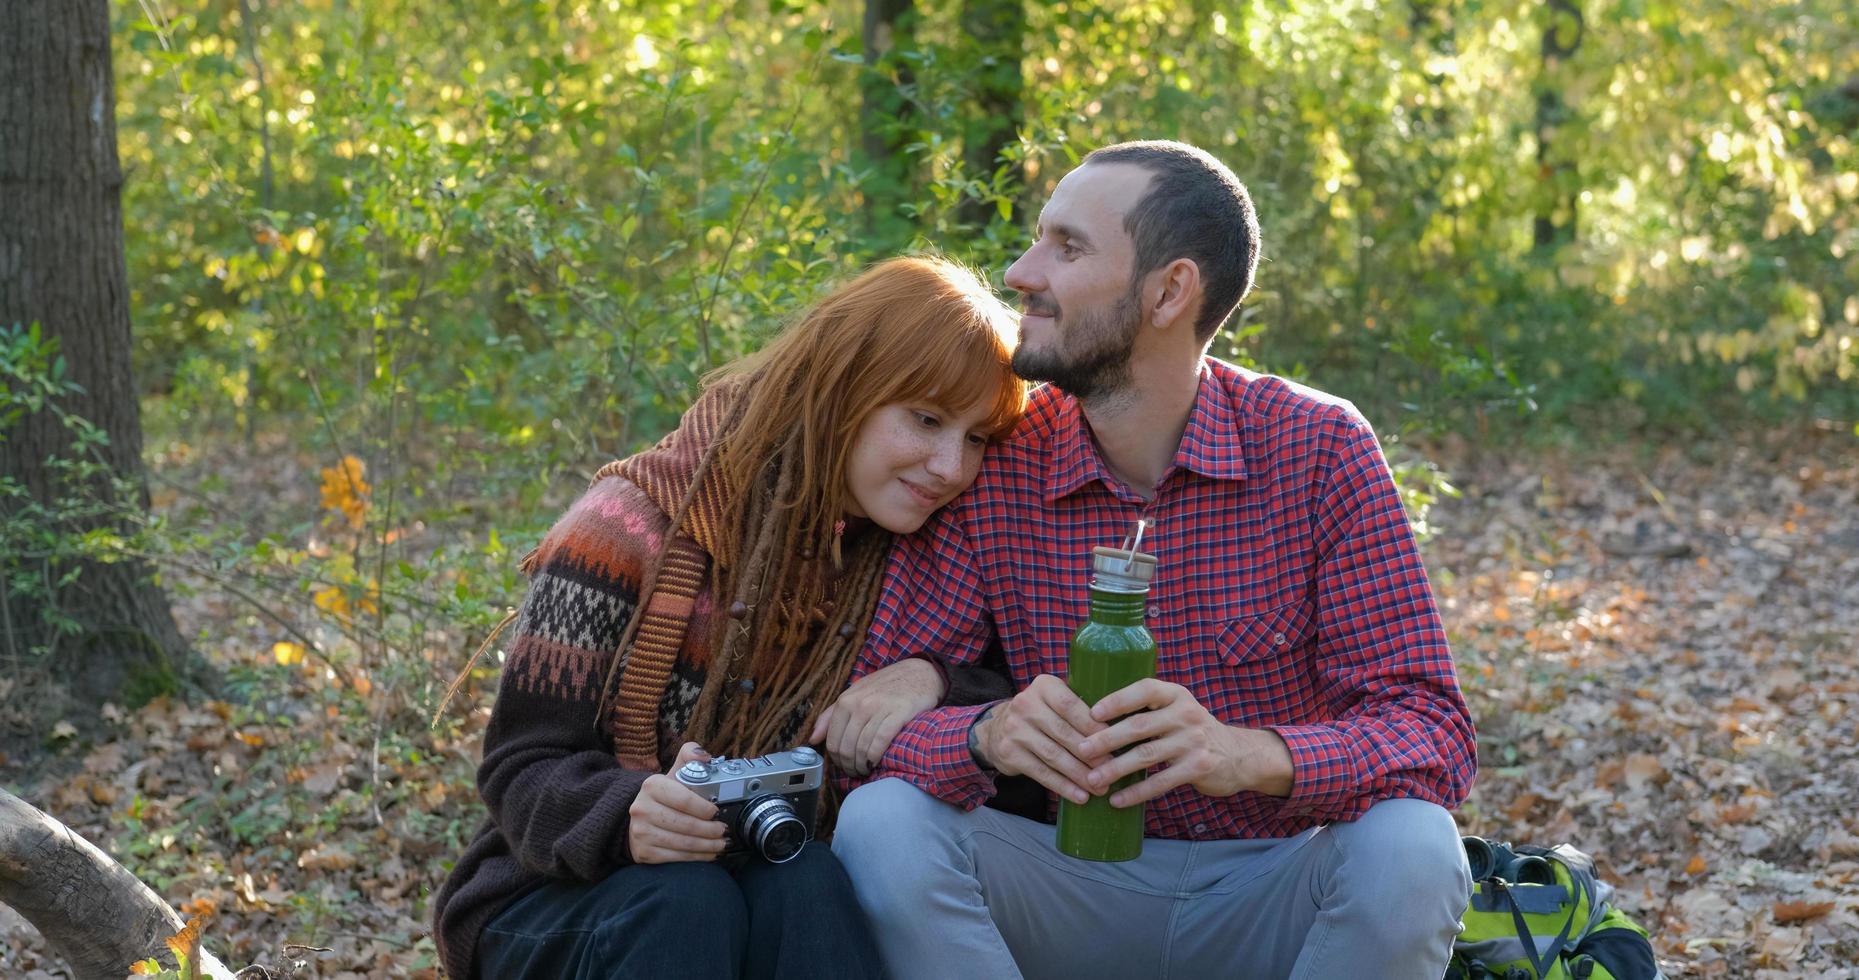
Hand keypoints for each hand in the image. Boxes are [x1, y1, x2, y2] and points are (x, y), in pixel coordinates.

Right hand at [627, 741, 727, 863]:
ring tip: (721, 844)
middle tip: (724, 831)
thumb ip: (690, 756)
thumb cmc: (664, 796)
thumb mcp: (674, 772)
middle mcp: (642, 809)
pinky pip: (676, 858)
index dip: (705, 808)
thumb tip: (705, 757)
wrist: (637, 818)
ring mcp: (640, 832)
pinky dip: (696, 857)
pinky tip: (708, 854)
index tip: (717, 812)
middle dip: (711, 830)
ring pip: (683, 843)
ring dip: (707, 846)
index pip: (685, 799)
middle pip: (686, 825)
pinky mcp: (643, 852)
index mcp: (652, 786)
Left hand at [808, 658, 943, 775]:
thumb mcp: (855, 694)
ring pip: (861, 748)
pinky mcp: (898, 714)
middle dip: (849, 766)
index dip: (836, 759)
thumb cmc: (886, 686)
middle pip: (846, 748)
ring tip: (866, 769)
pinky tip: (876, 762)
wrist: (920, 673)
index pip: (832, 740)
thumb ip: (831, 715)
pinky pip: (879, 743)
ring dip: (862, 765)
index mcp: (846, 700)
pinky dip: (874, 758)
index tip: (843, 765)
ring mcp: (879, 708)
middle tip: (856, 771)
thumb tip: (812, 738)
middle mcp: (860, 704)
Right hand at [970, 674, 1110, 804]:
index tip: (1115, 743)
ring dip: (1080, 774)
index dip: (1094, 726)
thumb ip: (1080, 709)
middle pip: (1064, 733)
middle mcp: (1025, 704)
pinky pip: (1041, 773)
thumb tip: (1119, 733)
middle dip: (1091, 754)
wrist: (997, 730)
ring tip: (1100, 788)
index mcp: (1043, 686)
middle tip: (1112, 770)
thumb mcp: (1055, 701)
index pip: (1071, 706)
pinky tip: (1080, 796)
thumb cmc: (1041, 716)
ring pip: (1054, 755)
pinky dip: (1063, 786)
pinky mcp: (1009, 753)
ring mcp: (1015, 729)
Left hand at [1074, 679, 1294, 806]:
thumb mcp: (1177, 709)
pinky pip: (1160, 782)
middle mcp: (1186, 714)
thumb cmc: (1193, 731)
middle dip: (1106, 739)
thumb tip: (1095, 718)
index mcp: (1176, 694)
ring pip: (1146, 755)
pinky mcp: (1198, 767)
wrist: (1239, 755)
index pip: (1144, 690)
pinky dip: (1136, 792)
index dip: (1118, 700)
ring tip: (1093, 779)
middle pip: (1139, 726)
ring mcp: (1194, 741)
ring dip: (1115, 769)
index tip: (1093, 713)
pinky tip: (1118, 800)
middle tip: (1082, 750)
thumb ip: (1148, 710)